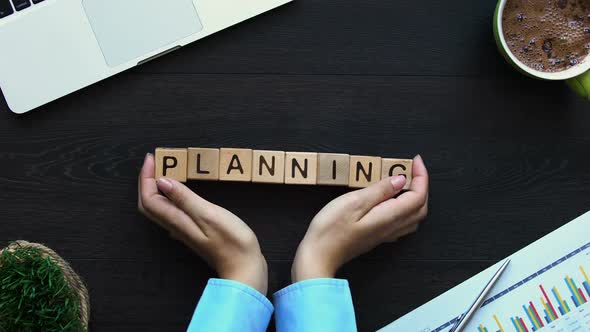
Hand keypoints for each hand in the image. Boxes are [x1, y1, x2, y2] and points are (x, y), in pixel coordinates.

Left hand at [138, 153, 267, 294]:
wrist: (245, 268)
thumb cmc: (231, 241)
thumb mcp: (208, 214)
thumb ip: (184, 198)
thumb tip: (161, 181)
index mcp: (176, 220)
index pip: (149, 198)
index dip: (146, 177)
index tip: (152, 157)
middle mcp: (175, 226)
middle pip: (149, 204)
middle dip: (147, 181)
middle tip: (154, 161)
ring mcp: (184, 231)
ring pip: (160, 208)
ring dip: (156, 188)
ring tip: (164, 170)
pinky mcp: (194, 232)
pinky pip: (172, 211)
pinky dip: (169, 196)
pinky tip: (178, 190)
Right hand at [291, 155, 428, 281]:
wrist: (319, 256)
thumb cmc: (331, 229)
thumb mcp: (354, 202)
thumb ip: (380, 190)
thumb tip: (400, 180)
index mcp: (389, 216)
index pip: (418, 196)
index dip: (421, 176)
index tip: (415, 160)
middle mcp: (392, 227)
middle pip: (420, 207)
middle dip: (422, 185)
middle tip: (413, 168)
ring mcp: (385, 235)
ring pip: (413, 217)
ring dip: (416, 197)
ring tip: (406, 181)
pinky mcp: (376, 237)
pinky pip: (402, 223)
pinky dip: (406, 208)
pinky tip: (393, 201)